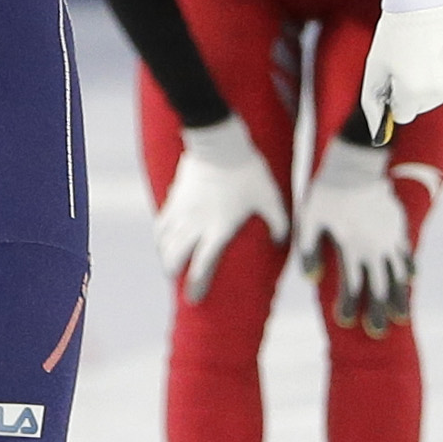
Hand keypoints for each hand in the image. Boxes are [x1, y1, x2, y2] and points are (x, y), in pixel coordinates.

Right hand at [154, 114, 287, 303]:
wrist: (220, 142)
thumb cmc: (248, 171)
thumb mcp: (270, 198)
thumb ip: (279, 223)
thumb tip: (282, 241)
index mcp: (219, 229)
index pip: (203, 264)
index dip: (197, 284)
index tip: (193, 299)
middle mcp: (196, 224)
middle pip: (176, 256)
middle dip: (174, 272)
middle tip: (177, 281)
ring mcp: (182, 210)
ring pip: (164, 240)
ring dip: (165, 255)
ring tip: (168, 264)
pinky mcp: (174, 196)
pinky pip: (162, 221)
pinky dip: (161, 235)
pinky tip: (163, 238)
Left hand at [296, 136, 416, 335]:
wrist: (356, 163)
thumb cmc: (326, 192)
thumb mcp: (309, 220)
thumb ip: (308, 251)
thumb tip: (311, 280)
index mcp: (351, 248)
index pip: (352, 287)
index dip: (350, 307)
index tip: (347, 323)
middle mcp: (374, 247)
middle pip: (379, 287)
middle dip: (379, 313)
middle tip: (379, 334)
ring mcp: (389, 238)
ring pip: (398, 275)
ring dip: (399, 298)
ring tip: (401, 317)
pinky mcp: (398, 226)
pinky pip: (407, 253)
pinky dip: (409, 269)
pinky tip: (411, 280)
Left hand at [363, 0, 442, 133]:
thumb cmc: (395, 32)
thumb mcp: (375, 66)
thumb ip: (373, 102)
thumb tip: (378, 133)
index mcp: (413, 92)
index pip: (403, 114)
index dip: (397, 94)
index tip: (397, 73)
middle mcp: (440, 90)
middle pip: (424, 106)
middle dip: (416, 89)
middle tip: (412, 58)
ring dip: (438, 84)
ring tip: (429, 56)